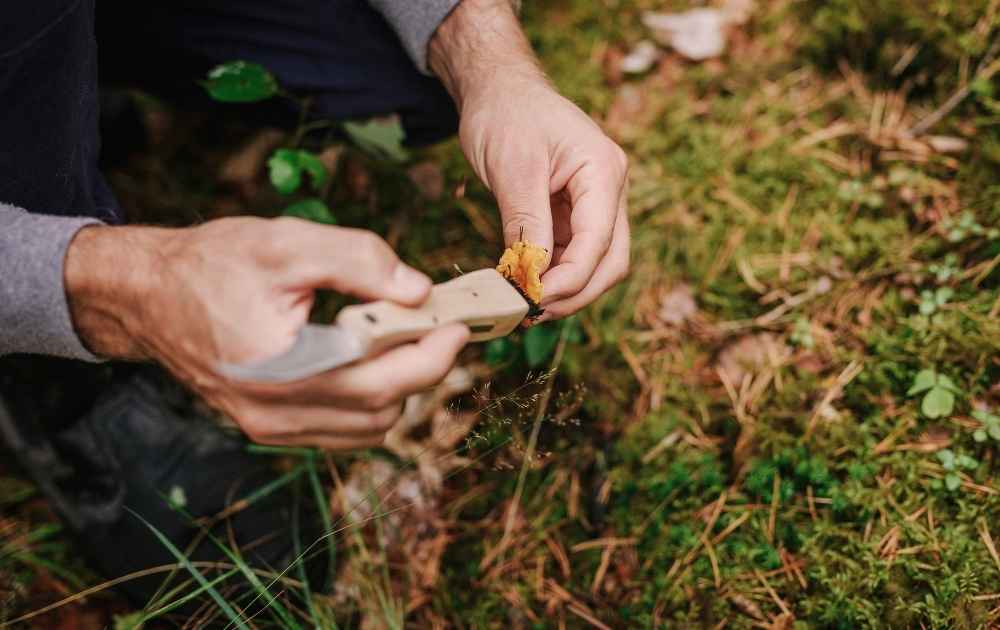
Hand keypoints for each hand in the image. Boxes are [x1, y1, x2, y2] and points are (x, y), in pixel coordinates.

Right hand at [65, 217, 469, 448]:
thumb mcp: (287, 243)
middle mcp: (277, 410)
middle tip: (442, 325)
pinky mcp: (268, 428)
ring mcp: (270, 427)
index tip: (460, 324)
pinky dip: (368, 400)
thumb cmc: (212, 264)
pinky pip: (341, 430)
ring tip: (403, 337)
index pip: (383, 380)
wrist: (147, 296)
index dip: (433, 354)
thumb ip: (359, 261)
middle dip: (424, 366)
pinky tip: (368, 357)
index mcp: (284, 366)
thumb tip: (419, 290)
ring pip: (367, 427)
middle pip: (382, 408)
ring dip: (398, 386)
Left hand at [429, 0, 629, 320]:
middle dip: (574, 294)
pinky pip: (574, 256)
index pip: (598, 242)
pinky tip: (526, 289)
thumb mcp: (513, 167)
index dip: (569, 280)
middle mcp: (610, 190)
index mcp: (604, 171)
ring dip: (566, 292)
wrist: (498, 90)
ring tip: (526, 307)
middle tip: (530, 313)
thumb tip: (533, 278)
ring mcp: (595, 204)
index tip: (533, 301)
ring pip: (596, 265)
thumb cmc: (506, 114)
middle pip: (610, 262)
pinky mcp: (575, 214)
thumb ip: (528, 223)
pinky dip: (553, 277)